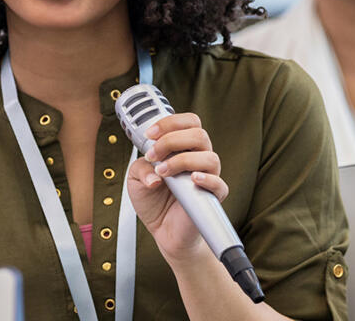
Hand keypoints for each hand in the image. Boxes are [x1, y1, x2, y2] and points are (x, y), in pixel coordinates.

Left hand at [126, 113, 227, 262]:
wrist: (163, 231)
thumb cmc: (154, 201)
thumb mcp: (135, 179)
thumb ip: (139, 167)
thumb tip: (154, 172)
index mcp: (183, 148)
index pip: (189, 123)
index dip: (171, 123)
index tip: (150, 134)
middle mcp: (197, 159)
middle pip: (199, 134)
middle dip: (172, 140)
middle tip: (154, 154)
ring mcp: (207, 177)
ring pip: (209, 157)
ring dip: (182, 160)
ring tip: (163, 173)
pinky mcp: (212, 197)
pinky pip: (219, 185)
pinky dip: (207, 180)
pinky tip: (191, 180)